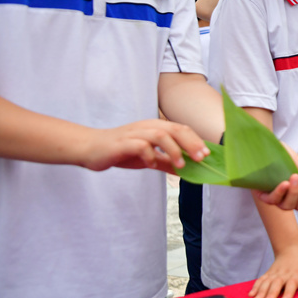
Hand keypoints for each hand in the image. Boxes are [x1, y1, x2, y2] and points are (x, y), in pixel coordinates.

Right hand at [83, 119, 208, 171]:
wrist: (90, 148)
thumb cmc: (121, 151)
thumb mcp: (148, 158)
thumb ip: (165, 162)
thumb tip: (185, 171)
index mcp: (155, 127)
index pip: (181, 129)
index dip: (196, 140)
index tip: (207, 154)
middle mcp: (147, 127)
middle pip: (175, 129)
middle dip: (191, 143)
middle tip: (201, 158)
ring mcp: (135, 133)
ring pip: (160, 134)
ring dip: (174, 150)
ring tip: (180, 165)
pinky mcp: (122, 143)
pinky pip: (140, 145)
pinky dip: (150, 154)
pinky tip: (152, 164)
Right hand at [248, 247, 297, 297]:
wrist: (290, 249)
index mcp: (296, 275)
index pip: (292, 284)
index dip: (288, 292)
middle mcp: (284, 275)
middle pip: (277, 284)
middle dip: (271, 293)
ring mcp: (274, 274)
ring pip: (267, 282)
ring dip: (261, 291)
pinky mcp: (268, 274)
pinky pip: (260, 280)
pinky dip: (255, 287)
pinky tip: (251, 295)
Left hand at [255, 143, 297, 214]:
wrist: (271, 148)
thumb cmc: (288, 159)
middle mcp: (291, 199)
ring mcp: (278, 199)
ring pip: (288, 206)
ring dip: (294, 192)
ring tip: (294, 176)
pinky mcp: (264, 196)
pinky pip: (273, 200)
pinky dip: (280, 192)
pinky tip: (285, 184)